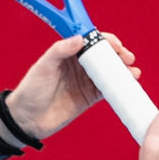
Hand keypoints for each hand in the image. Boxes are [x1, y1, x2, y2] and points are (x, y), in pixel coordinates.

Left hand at [6, 33, 139, 139]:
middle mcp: (78, 66)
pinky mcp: (88, 98)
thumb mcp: (43, 67)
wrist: (26, 120)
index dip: (105, 41)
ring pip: (109, 72)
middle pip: (104, 56)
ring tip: (132, 71)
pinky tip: (129, 82)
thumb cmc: (30, 91)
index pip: (90, 42)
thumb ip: (60, 51)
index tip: (115, 44)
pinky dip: (119, 86)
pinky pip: (108, 89)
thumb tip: (81, 38)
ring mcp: (85, 82)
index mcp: (67, 54)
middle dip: (118, 55)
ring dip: (122, 70)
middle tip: (127, 58)